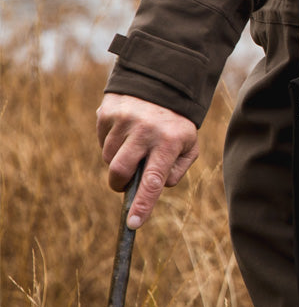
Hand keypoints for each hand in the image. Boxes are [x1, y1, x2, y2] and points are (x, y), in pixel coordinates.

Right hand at [96, 93, 199, 228]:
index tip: (132, 224)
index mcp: (170, 141)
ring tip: (134, 144)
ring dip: (117, 159)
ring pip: (108, 158)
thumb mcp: (188, 144)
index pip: (154, 181)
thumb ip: (176, 170)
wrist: (161, 82)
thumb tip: (156, 188)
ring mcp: (125, 120)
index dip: (142, 205)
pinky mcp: (108, 113)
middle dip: (119, 183)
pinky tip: (126, 130)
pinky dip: (111, 142)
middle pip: (119, 172)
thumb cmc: (176, 124)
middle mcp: (146, 131)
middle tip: (126, 180)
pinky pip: (102, 141)